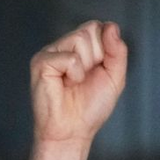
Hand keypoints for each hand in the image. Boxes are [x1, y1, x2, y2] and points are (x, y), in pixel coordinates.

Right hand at [29, 20, 126, 145]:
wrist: (72, 133)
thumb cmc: (89, 109)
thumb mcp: (115, 77)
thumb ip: (118, 51)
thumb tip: (111, 27)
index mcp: (79, 47)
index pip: (98, 27)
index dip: (105, 49)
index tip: (98, 71)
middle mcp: (63, 46)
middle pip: (90, 28)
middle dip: (96, 57)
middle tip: (84, 79)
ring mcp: (50, 53)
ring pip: (79, 38)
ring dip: (85, 66)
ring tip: (74, 83)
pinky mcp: (41, 63)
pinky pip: (70, 57)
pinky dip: (74, 74)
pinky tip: (65, 85)